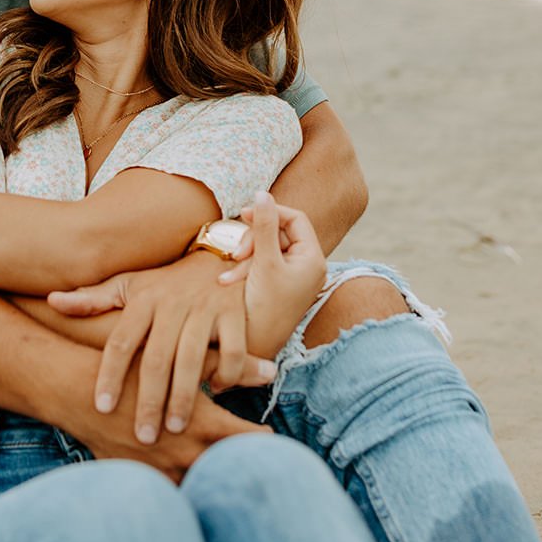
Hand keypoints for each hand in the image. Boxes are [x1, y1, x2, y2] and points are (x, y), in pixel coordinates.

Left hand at [49, 251, 276, 444]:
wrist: (215, 255)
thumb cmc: (165, 281)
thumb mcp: (129, 285)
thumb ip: (93, 300)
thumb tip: (53, 301)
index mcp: (143, 300)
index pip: (120, 342)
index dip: (109, 375)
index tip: (101, 408)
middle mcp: (172, 304)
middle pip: (156, 358)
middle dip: (149, 400)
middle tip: (143, 437)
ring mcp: (205, 308)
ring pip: (192, 358)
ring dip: (184, 396)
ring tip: (174, 428)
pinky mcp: (235, 313)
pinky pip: (233, 351)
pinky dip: (227, 374)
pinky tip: (216, 390)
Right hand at [68, 367, 270, 483]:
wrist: (80, 394)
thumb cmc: (135, 369)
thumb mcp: (184, 359)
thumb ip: (230, 366)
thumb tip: (270, 368)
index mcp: (204, 425)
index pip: (249, 441)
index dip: (263, 440)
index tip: (269, 437)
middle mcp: (188, 453)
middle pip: (231, 471)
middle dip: (244, 466)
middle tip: (257, 463)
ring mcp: (164, 472)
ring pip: (202, 487)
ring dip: (214, 480)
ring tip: (225, 474)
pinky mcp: (144, 480)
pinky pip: (172, 493)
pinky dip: (183, 487)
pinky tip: (189, 480)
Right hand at [218, 191, 326, 342]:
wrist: (253, 348)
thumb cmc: (263, 308)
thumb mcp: (263, 262)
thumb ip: (263, 226)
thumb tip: (262, 194)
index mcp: (313, 259)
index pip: (295, 219)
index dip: (270, 211)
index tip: (245, 214)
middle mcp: (306, 266)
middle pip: (278, 233)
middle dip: (253, 241)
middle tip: (236, 254)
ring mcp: (292, 276)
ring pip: (265, 248)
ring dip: (245, 257)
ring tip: (228, 274)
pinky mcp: (276, 284)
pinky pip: (261, 264)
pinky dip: (245, 268)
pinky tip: (229, 281)